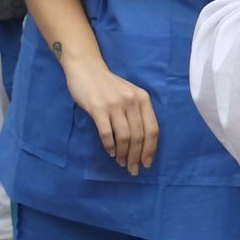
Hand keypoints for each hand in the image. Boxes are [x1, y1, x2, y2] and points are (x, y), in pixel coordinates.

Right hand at [63, 55, 158, 174]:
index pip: (152, 129)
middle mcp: (132, 101)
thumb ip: (137, 113)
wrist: (87, 69)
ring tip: (121, 163)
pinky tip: (110, 152)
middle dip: (137, 156)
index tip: (147, 163)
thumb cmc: (109, 85)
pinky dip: (109, 146)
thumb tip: (142, 142)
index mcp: (143, 99)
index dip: (151, 149)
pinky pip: (107, 133)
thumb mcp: (130, 94)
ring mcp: (115, 105)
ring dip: (124, 154)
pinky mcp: (98, 108)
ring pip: (124, 137)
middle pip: (139, 136)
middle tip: (133, 169)